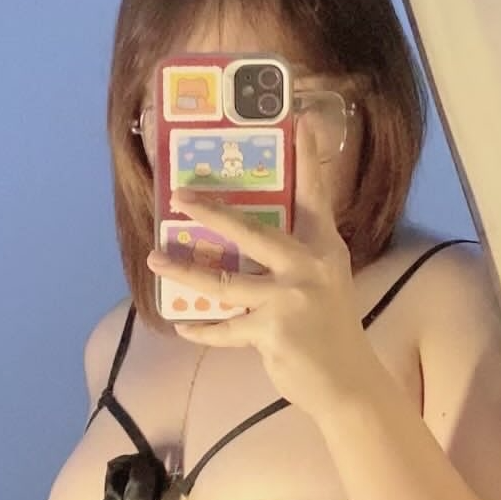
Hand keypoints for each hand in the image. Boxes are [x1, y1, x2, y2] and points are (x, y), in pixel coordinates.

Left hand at [145, 125, 379, 419]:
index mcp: (324, 248)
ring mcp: (290, 299)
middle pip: (252, 231)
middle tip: (181, 197)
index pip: (316, 195)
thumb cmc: (329, 329)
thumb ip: (292, 259)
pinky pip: (225, 327)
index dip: (309, 157)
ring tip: (154, 258)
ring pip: (224, 282)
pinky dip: (203, 329)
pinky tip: (183, 325)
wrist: (346, 382)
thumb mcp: (321, 282)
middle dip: (212, 212)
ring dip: (184, 270)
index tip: (303, 117)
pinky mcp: (273, 331)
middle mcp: (309, 266)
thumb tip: (242, 240)